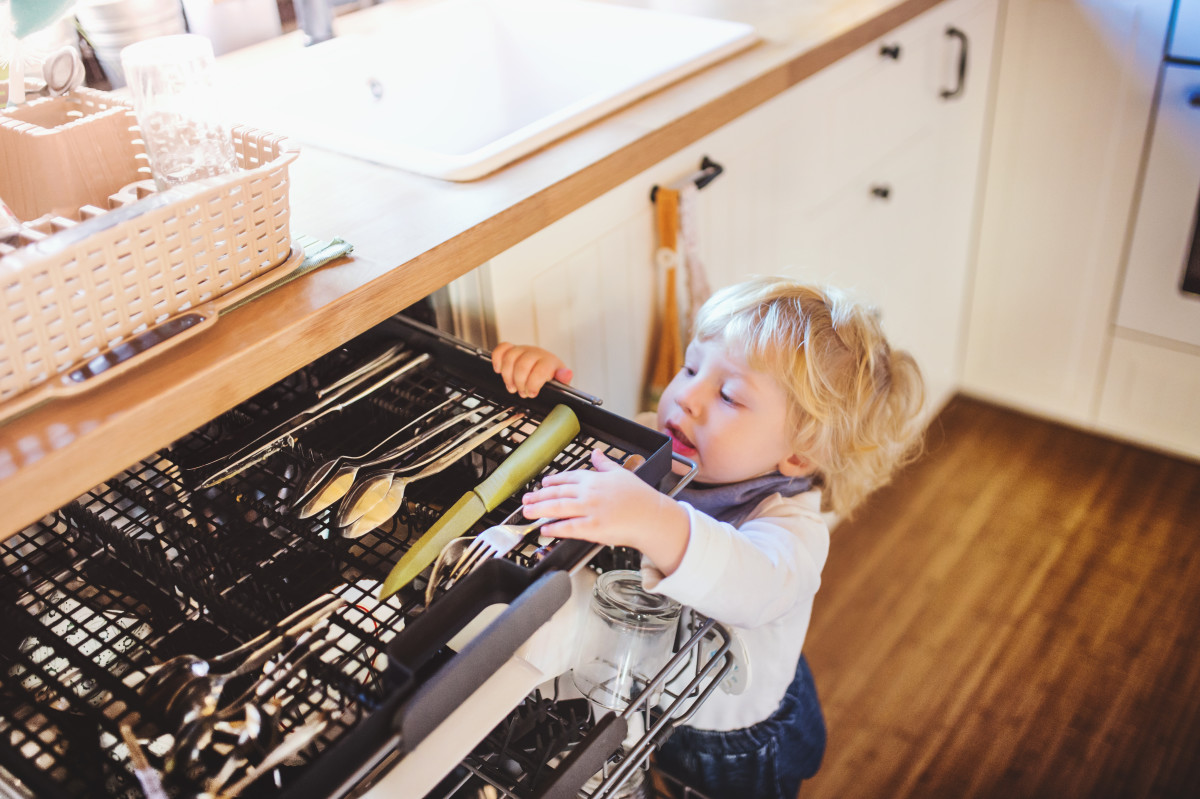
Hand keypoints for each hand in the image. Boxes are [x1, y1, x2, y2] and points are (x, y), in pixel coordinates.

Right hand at [492, 342, 573, 397]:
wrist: (546, 369)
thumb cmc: (551, 378)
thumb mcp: (561, 383)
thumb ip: (563, 379)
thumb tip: (566, 373)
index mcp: (549, 361)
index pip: (540, 370)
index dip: (533, 384)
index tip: (532, 393)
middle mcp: (535, 353)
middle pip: (522, 365)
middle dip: (520, 383)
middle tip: (522, 393)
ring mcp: (523, 350)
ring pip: (509, 357)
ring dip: (507, 376)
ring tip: (512, 387)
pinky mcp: (512, 349)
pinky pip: (501, 348)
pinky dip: (497, 359)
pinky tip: (499, 370)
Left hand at [522, 449, 690, 574]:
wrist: (652, 516)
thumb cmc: (640, 496)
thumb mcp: (621, 473)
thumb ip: (604, 464)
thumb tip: (595, 453)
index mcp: (595, 479)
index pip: (567, 478)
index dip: (551, 482)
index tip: (541, 485)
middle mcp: (589, 492)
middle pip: (558, 493)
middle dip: (538, 496)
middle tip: (525, 499)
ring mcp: (590, 510)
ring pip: (558, 508)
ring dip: (540, 510)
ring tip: (527, 512)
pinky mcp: (593, 528)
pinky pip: (569, 528)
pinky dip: (555, 528)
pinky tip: (544, 529)